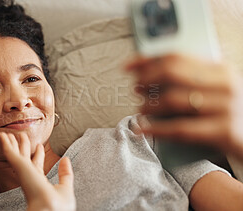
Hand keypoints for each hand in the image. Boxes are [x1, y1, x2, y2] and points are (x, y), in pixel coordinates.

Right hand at [0, 132, 75, 210]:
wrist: (50, 209)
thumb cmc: (59, 205)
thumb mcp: (64, 186)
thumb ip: (65, 174)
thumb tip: (66, 159)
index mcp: (39, 182)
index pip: (37, 166)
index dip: (38, 155)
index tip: (39, 146)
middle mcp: (30, 177)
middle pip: (24, 158)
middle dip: (23, 147)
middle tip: (22, 135)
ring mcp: (24, 172)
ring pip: (16, 154)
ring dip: (12, 143)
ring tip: (9, 133)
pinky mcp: (20, 167)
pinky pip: (10, 153)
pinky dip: (6, 144)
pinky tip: (3, 136)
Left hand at [126, 54, 242, 159]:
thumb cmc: (228, 115)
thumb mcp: (215, 91)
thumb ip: (190, 80)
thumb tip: (147, 73)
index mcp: (221, 70)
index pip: (176, 56)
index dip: (147, 60)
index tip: (127, 66)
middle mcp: (225, 84)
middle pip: (172, 73)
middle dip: (146, 80)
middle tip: (135, 89)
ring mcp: (226, 107)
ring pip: (173, 100)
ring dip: (148, 105)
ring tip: (141, 109)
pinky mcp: (224, 131)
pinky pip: (180, 129)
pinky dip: (156, 129)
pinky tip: (142, 129)